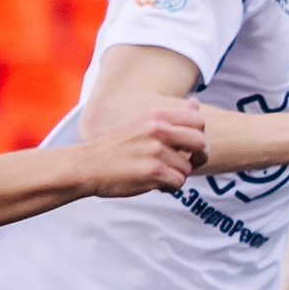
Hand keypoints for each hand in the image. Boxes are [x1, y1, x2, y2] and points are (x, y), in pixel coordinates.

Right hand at [78, 104, 205, 196]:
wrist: (88, 165)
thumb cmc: (117, 147)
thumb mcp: (143, 123)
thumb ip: (171, 117)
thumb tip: (195, 102)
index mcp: (157, 116)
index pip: (198, 120)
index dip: (199, 136)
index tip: (189, 146)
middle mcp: (159, 130)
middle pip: (201, 143)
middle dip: (198, 157)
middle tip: (186, 163)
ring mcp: (156, 151)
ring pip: (188, 168)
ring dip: (177, 176)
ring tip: (159, 175)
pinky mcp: (154, 171)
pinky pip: (178, 183)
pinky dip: (170, 187)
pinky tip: (156, 184)